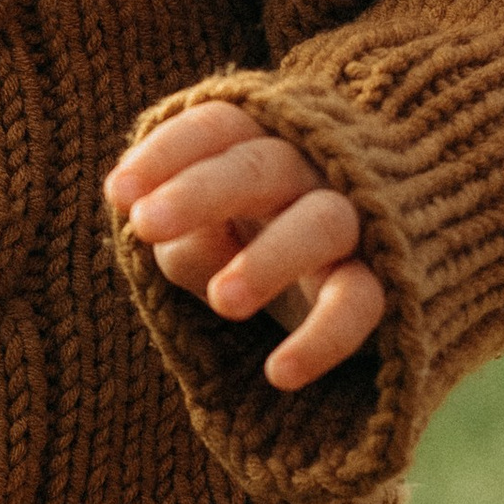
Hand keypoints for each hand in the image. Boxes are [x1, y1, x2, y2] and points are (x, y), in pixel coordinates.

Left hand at [104, 101, 383, 390]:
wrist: (367, 287)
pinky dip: (323, 338)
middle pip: (261, 165)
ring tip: (222, 301)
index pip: (217, 129)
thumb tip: (183, 238)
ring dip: (270, 257)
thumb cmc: (260, 249)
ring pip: (322, 223)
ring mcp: (356, 223)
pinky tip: (279, 373)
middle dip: (200, 190)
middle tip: (145, 223)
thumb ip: (184, 241)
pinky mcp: (386, 283)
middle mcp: (311, 172)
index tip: (117, 194)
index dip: (166, 153)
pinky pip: (360, 302)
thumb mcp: (208, 244)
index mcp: (261, 147)